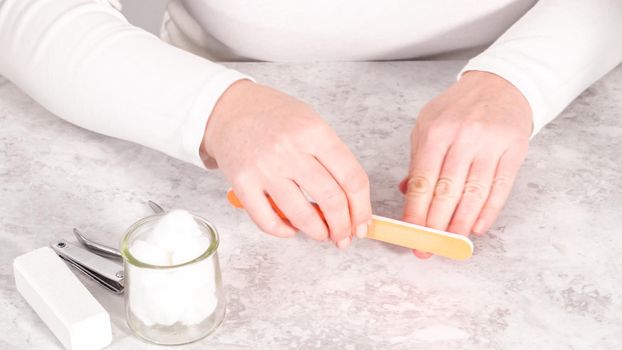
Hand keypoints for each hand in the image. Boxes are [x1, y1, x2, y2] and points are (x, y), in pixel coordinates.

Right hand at [203, 80, 371, 247]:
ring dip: (318, 233)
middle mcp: (290, 149)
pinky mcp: (242, 183)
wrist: (229, 109)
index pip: (352, 178)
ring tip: (322, 234)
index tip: (362, 222)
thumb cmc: (273, 117)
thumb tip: (351, 201)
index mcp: (314, 131)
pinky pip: (268, 220)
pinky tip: (292, 229)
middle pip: (331, 200)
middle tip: (345, 236)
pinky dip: (284, 232)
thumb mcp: (311, 123)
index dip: (362, 208)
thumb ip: (331, 158)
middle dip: (343, 226)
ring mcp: (265, 168)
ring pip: (302, 215)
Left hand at [402, 71, 531, 258]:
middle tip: (427, 248)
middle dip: (435, 225)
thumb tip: (407, 194)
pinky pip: (500, 187)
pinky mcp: (514, 149)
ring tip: (451, 243)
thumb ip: (417, 160)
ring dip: (461, 223)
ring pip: (474, 193)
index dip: (416, 212)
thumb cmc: (458, 109)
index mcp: (435, 132)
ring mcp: (490, 143)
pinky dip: (488, 211)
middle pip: (447, 191)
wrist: (500, 84)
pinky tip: (478, 228)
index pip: (422, 181)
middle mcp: (463, 137)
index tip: (411, 235)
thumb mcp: (428, 125)